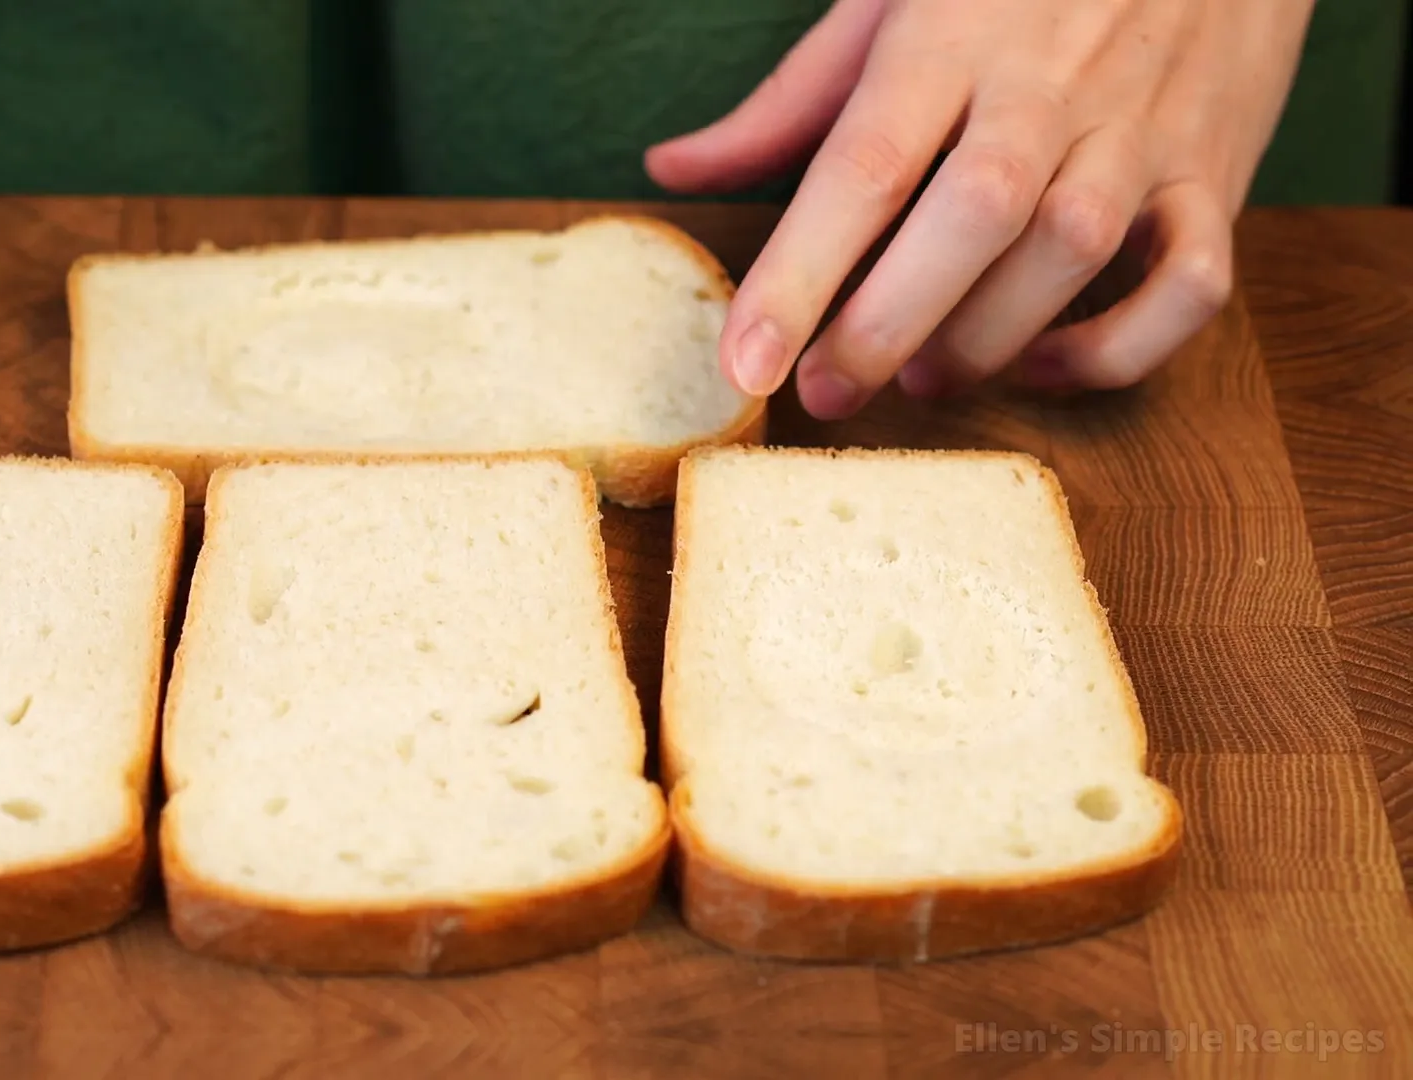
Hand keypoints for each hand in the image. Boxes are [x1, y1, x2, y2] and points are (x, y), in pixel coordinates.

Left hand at [646, 0, 1314, 417]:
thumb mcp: (887, 4)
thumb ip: (786, 100)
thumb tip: (670, 167)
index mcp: (950, 37)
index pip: (864, 166)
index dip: (799, 276)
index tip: (744, 363)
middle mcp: (1049, 84)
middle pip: (973, 216)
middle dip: (887, 324)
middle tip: (824, 392)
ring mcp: (1140, 128)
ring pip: (1075, 248)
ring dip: (989, 339)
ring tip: (921, 379)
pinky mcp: (1215, 172)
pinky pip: (1193, 281)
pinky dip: (1121, 346)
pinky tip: (1047, 361)